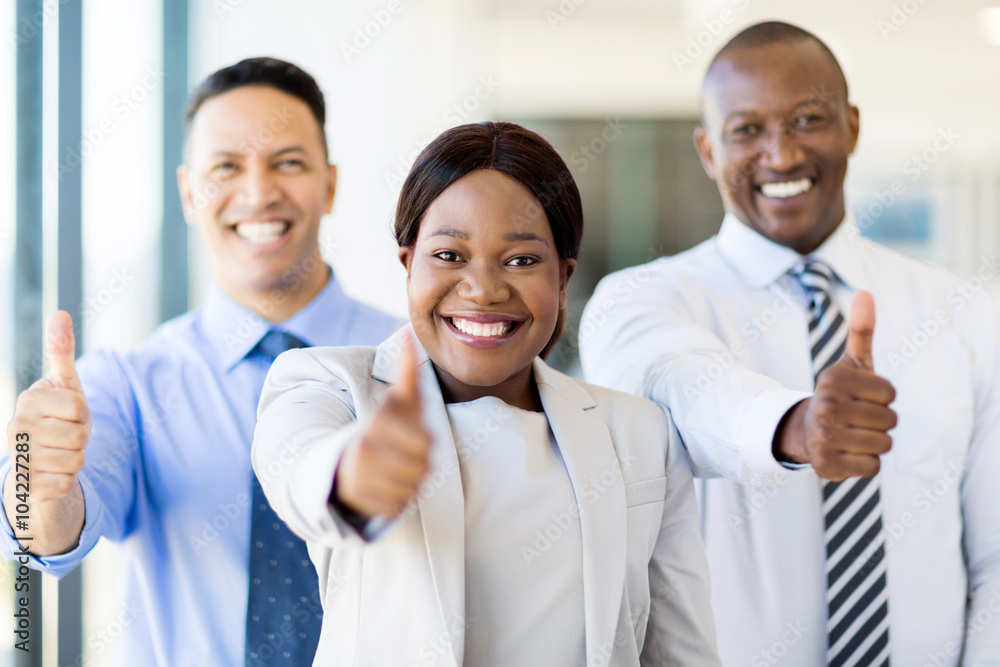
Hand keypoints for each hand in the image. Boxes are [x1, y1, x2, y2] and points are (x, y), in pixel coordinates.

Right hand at [7, 311, 90, 500]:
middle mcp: (16, 427)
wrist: (40, 463)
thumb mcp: (65, 384)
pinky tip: (52, 474)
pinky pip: (66, 483)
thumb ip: (61, 350)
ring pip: (75, 460)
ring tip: (60, 454)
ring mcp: (18, 457)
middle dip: (82, 437)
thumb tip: (59, 312)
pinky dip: (67, 480)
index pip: (79, 407)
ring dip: (76, 459)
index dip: (83, 413)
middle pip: (79, 435)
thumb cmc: (58, 418)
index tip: (69, 414)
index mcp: (29, 399)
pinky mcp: (25, 485)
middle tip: (67, 436)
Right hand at [334, 333, 431, 519]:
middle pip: (422, 469)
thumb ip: (407, 370)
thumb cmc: (385, 427)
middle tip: (404, 457)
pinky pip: (397, 507)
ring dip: (410, 483)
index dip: (425, 443)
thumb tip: (408, 334)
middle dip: (420, 465)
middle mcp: (363, 450)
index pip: (426, 443)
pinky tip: (385, 487)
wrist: (346, 459)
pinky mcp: (358, 502)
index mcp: (376, 423)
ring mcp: (358, 478)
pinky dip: (397, 501)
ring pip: (411, 489)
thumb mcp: (398, 398)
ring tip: (394, 471)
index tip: (413, 437)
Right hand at [775, 292, 896, 480]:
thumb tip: (865, 293)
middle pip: (890, 420)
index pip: (890, 393)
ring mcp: (823, 438)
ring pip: (884, 444)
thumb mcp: (852, 364)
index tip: (862, 397)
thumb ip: (862, 330)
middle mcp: (824, 407)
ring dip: (876, 443)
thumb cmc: (839, 396)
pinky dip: (866, 462)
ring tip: (855, 435)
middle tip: (858, 419)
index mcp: (832, 380)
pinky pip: (872, 466)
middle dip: (882, 422)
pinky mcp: (826, 466)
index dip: (883, 397)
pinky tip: (848, 452)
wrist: (805, 431)